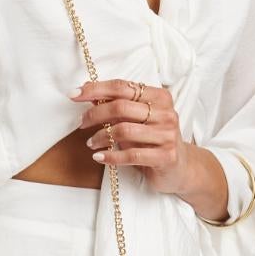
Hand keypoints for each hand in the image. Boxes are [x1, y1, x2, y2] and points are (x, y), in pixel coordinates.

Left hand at [69, 78, 227, 217]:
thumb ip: (119, 108)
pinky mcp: (166, 156)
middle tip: (82, 123)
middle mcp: (166, 113)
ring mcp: (167, 135)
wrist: (180, 168)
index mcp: (159, 97)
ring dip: (101, 136)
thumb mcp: (139, 120)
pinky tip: (99, 157)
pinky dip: (111, 156)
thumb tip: (88, 95)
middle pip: (121, 107)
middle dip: (95, 114)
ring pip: (124, 130)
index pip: (123, 87)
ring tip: (91, 142)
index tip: (74, 95)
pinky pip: (131, 155)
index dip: (96, 89)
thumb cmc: (153, 141)